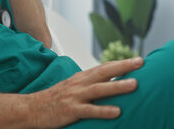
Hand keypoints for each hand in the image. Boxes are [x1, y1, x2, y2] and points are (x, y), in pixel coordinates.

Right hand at [29, 57, 143, 127]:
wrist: (32, 108)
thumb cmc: (55, 99)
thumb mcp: (73, 87)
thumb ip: (91, 85)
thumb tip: (111, 84)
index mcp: (82, 78)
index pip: (104, 67)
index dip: (121, 63)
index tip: (138, 60)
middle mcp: (80, 84)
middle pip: (104, 72)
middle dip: (123, 67)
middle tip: (140, 62)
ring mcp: (76, 96)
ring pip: (99, 89)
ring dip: (117, 86)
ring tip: (134, 84)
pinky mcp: (71, 110)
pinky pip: (89, 110)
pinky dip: (103, 110)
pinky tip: (117, 112)